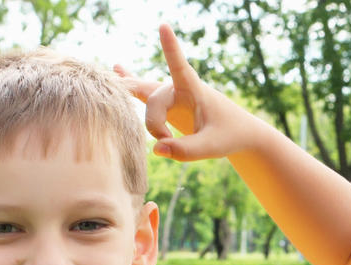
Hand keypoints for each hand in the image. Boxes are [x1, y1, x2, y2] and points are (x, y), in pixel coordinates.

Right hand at [114, 24, 268, 160]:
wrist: (237, 133)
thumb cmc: (229, 136)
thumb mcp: (212, 148)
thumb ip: (186, 151)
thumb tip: (156, 149)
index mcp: (194, 90)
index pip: (179, 66)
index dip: (171, 48)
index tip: (164, 26)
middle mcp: (179, 88)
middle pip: (154, 100)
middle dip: (155, 125)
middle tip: (167, 142)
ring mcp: (171, 95)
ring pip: (144, 96)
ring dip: (136, 103)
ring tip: (113, 82)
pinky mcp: (167, 105)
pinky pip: (143, 91)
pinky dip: (131, 83)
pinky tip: (116, 67)